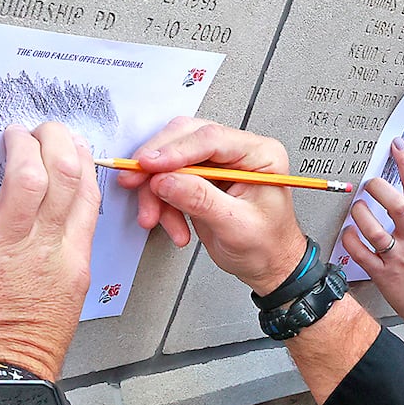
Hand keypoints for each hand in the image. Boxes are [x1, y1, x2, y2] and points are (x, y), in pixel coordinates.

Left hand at [0, 123, 101, 392]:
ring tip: (7, 138)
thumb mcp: (62, 303)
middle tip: (37, 131)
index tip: (69, 145)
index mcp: (71, 261)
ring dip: (16, 147)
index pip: (87, 194)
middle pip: (64, 173)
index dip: (81, 159)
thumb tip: (52, 234)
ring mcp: (4, 251)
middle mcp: (44, 250)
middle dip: (53, 139)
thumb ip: (60, 263)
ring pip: (24, 176)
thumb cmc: (23, 354)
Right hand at [114, 117, 306, 293]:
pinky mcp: (202, 178)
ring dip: (156, 191)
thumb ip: (200, 200)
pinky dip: (161, 202)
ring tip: (155, 218)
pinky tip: (169, 223)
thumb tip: (165, 180)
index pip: (211, 139)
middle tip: (135, 182)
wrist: (269, 265)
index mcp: (259, 154)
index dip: (175, 151)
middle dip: (156, 166)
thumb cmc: (267, 246)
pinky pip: (169, 180)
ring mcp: (218, 164)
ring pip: (171, 160)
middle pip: (185, 140)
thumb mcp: (236, 226)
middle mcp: (238, 152)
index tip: (148, 164)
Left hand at [340, 138, 403, 348]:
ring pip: (373, 228)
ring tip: (357, 209)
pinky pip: (359, 252)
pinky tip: (349, 233)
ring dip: (359, 214)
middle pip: (395, 204)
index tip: (396, 145)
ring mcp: (397, 258)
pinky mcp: (383, 274)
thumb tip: (401, 202)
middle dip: (378, 188)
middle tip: (368, 184)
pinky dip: (350, 239)